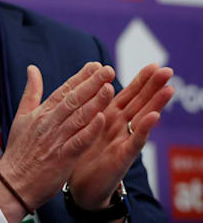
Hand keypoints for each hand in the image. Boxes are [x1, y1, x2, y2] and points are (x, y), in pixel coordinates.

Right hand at [0, 63, 114, 219]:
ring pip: (78, 117)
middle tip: (108, 70)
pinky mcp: (62, 158)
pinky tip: (102, 119)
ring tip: (110, 88)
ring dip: (95, 102)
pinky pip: (78, 141)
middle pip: (72, 100)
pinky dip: (89, 130)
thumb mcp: (21, 117)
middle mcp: (49, 123)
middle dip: (91, 84)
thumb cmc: (19, 151)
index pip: (63, 91)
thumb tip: (33, 69)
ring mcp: (55, 140)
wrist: (12, 182)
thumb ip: (31, 92)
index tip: (95, 65)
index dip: (80, 77)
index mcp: (41, 113)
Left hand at [66, 63, 174, 208]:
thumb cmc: (82, 152)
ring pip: (141, 119)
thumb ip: (90, 104)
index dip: (140, 80)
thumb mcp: (85, 124)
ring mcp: (123, 141)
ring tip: (168, 89)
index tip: (154, 64)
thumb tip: (91, 81)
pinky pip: (134, 141)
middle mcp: (120, 126)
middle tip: (168, 70)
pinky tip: (153, 117)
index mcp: (108, 116)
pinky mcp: (122, 157)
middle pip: (139, 103)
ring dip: (155, 104)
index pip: (128, 94)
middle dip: (153, 87)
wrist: (80, 185)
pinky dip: (143, 129)